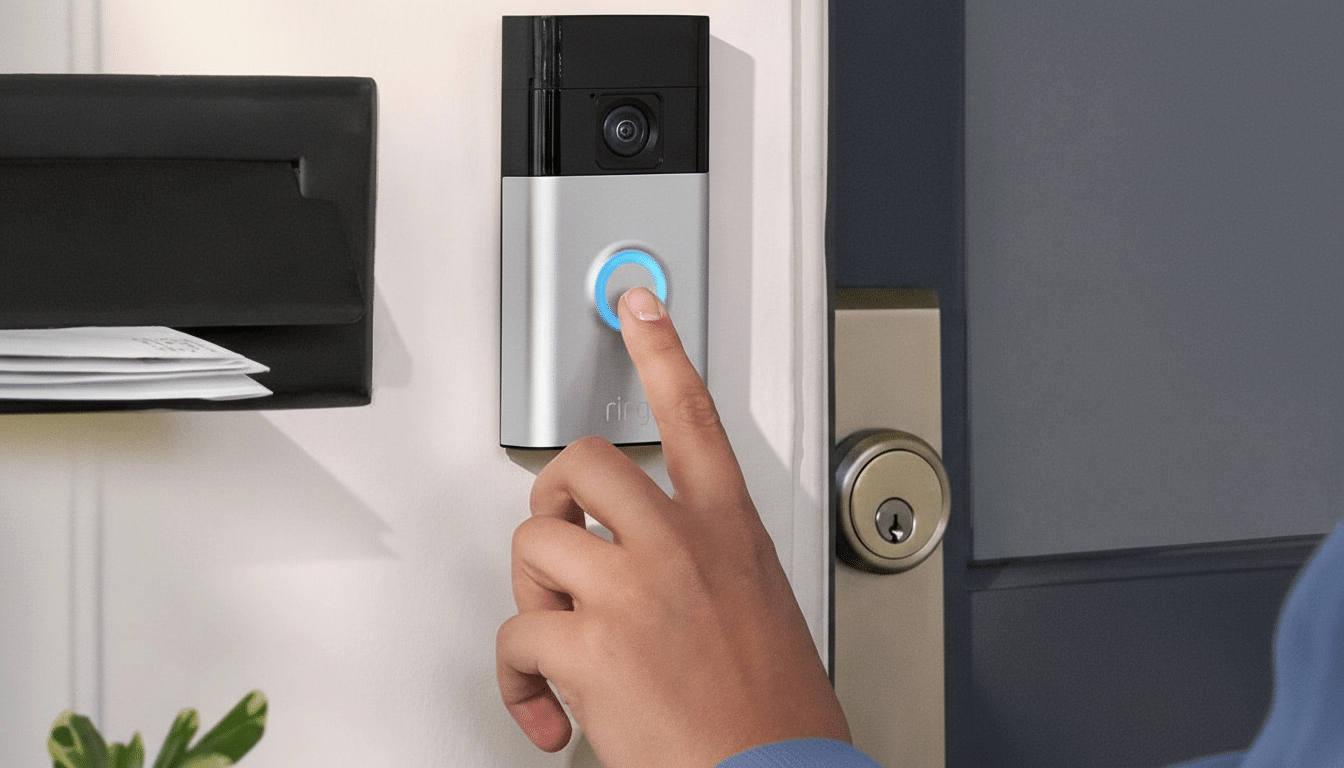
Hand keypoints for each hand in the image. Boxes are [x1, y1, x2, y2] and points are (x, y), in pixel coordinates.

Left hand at [496, 287, 849, 767]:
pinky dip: (518, 682)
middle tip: (557, 535)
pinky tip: (548, 710)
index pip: (694, 415)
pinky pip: (516, 636)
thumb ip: (703, 565)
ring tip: (561, 641)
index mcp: (729, 531)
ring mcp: (633, 589)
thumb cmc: (772, 711)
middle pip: (583, 462)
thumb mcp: (757, 608)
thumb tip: (642, 566)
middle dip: (553, 496)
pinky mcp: (590, 644)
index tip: (638, 304)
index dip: (662, 350)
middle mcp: (680, 545)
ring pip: (536, 543)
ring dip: (535, 595)